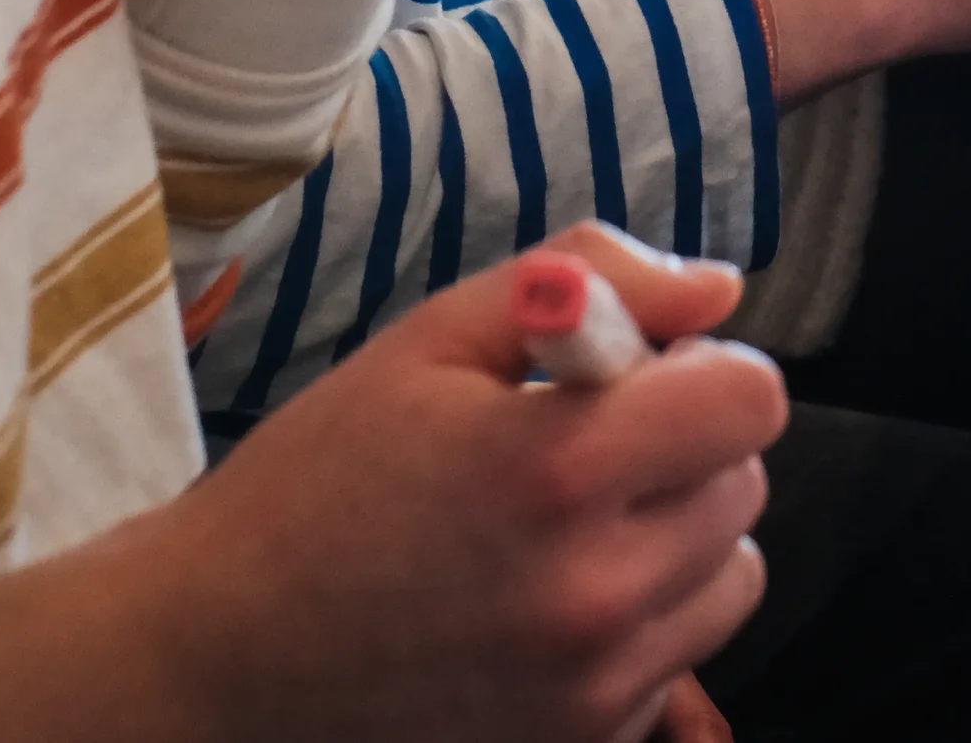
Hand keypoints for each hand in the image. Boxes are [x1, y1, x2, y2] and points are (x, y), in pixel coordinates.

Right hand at [0, 229, 781, 742]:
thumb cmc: (322, 478)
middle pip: (744, 486)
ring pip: (729, 578)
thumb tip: (717, 291)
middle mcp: (591, 592)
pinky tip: (546, 606)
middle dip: (686, 447)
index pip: (750, 402)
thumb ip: (592, 279)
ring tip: (571, 526)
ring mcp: (588, 690)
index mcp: (559, 470)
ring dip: (680, 539)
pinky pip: (674, 664)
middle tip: (586, 446)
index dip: (704, 369)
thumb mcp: (437, 336)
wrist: (220, 656)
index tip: (642, 373)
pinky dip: (640, 628)